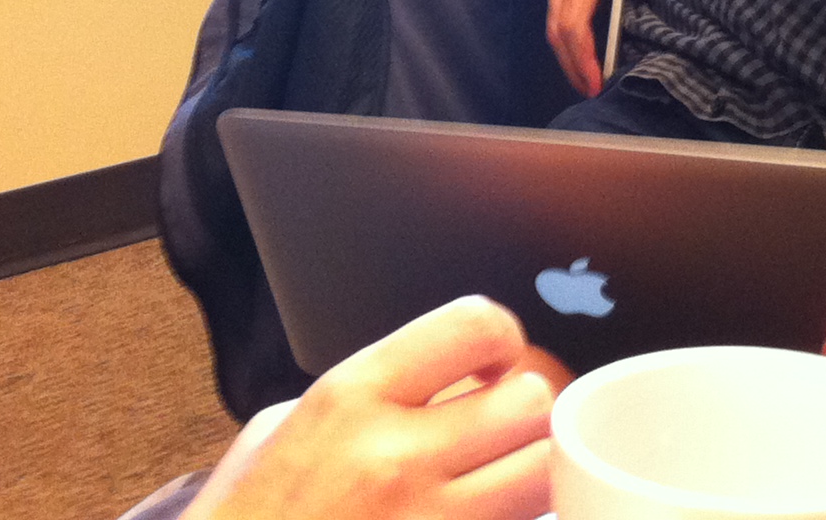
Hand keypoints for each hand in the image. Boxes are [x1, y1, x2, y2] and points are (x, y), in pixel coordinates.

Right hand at [185, 296, 552, 519]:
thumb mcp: (282, 428)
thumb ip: (365, 394)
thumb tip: (444, 378)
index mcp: (351, 398)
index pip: (475, 325)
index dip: (501, 339)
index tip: (494, 362)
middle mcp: (396, 460)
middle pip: (532, 404)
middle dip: (527, 412)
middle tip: (504, 429)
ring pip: (543, 476)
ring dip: (532, 474)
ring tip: (502, 481)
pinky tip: (484, 518)